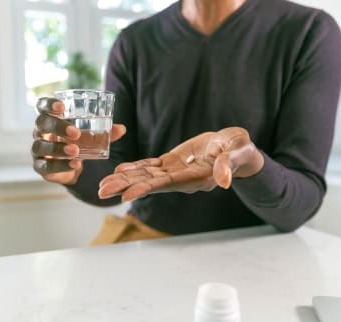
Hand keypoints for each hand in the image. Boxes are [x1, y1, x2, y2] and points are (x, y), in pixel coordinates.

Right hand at [32, 97, 125, 184]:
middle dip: (57, 127)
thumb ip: (105, 132)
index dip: (48, 104)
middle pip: (41, 123)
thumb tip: (122, 128)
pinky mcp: (40, 166)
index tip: (62, 107)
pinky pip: (45, 165)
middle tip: (76, 133)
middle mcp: (40, 132)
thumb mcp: (91, 136)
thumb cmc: (78, 143)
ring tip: (75, 151)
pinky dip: (60, 165)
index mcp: (51, 118)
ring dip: (58, 148)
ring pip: (40, 146)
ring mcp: (38, 150)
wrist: (70, 166)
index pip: (42, 106)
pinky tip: (74, 164)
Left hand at [98, 127, 263, 200]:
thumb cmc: (239, 149)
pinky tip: (120, 169)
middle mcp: (181, 179)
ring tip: (102, 184)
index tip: (126, 194)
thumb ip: (227, 165)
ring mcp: (174, 171)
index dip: (145, 188)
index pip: (166, 184)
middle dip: (125, 186)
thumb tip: (224, 182)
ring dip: (124, 179)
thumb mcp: (236, 152)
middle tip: (102, 191)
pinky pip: (150, 166)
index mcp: (195, 178)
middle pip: (148, 183)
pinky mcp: (171, 163)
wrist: (235, 147)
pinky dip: (135, 167)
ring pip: (145, 176)